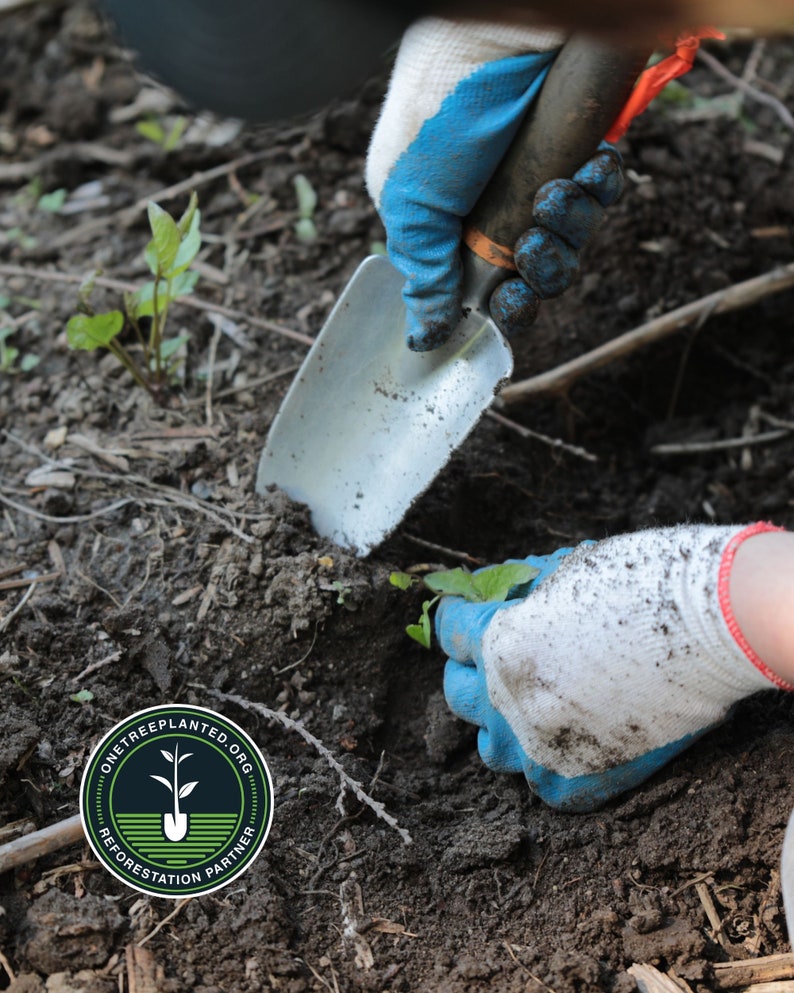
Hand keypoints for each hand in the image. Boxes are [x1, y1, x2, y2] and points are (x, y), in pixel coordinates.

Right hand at [366, 18, 623, 350]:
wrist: (497, 24)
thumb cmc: (439, 106)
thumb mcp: (411, 198)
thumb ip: (422, 271)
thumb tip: (422, 338)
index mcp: (446, 224)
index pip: (477, 289)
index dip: (498, 309)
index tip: (505, 311)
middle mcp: (493, 206)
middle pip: (530, 276)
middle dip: (538, 275)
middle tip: (531, 252)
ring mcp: (538, 178)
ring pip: (569, 243)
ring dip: (567, 231)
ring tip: (554, 194)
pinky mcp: (580, 151)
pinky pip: (600, 196)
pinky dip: (598, 190)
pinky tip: (584, 167)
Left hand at [437, 524, 781, 811]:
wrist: (717, 626)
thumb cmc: (643, 582)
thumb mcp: (568, 564)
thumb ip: (522, 586)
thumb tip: (499, 590)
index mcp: (501, 643)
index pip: (449, 631)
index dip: (461, 614)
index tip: (472, 610)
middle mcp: (510, 699)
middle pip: (458, 691)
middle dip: (472, 667)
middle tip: (498, 655)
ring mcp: (544, 744)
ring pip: (489, 746)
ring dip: (501, 722)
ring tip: (530, 701)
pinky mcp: (581, 775)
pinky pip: (540, 784)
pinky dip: (546, 762)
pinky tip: (568, 734)